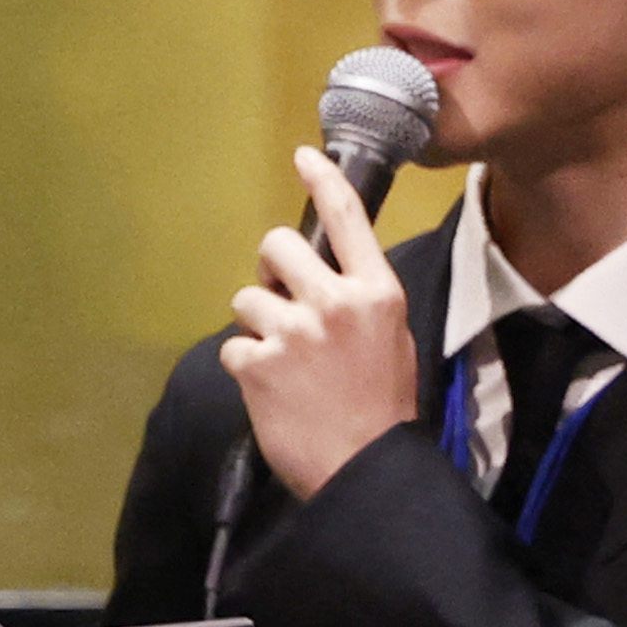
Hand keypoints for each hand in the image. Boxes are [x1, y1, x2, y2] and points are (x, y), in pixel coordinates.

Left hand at [223, 146, 419, 498]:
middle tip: (281, 303)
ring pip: (246, 298)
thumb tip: (324, 278)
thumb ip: (360, 302)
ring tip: (283, 363)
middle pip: (276, 246)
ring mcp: (292, 331)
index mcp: (376, 292)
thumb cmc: (382, 409)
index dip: (322, 180)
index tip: (303, 156)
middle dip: (270, 270)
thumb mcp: (393, 341)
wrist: (365, 469)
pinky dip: (245, 367)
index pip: (346, 218)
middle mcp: (334, 302)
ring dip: (256, 325)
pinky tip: (271, 391)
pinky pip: (233, 347)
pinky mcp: (258, 363)